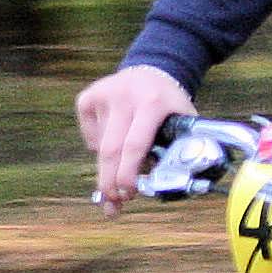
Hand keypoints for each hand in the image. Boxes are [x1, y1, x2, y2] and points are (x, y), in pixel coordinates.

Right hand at [76, 65, 197, 211]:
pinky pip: (89, 136)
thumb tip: (171, 188)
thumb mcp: (184, 122)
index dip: (128, 174)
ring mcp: (103, 95)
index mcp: (153, 104)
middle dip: (110, 182)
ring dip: (110, 166)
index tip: (128, 194)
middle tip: (114, 202)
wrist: (152, 70)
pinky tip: (114, 137)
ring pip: (100, 147)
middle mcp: (125, 96)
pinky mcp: (87, 97)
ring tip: (123, 168)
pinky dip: (98, 145)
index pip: (135, 145)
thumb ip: (180, 150)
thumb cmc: (169, 106)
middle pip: (110, 150)